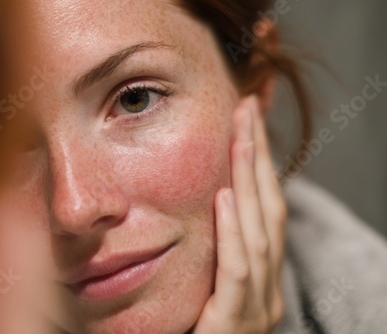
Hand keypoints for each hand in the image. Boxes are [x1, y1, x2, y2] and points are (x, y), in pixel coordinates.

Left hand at [194, 95, 286, 333]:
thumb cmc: (187, 328)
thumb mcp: (201, 279)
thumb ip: (204, 245)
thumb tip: (194, 198)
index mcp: (257, 271)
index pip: (262, 206)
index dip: (257, 162)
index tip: (246, 120)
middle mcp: (266, 285)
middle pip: (267, 209)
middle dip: (258, 157)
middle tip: (248, 109)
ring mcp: (257, 307)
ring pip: (259, 233)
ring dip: (250, 181)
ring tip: (241, 137)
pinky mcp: (236, 326)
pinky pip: (237, 274)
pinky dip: (234, 234)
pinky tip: (226, 196)